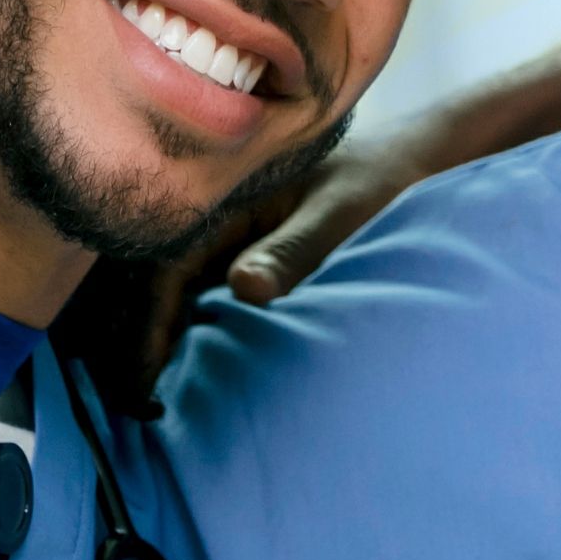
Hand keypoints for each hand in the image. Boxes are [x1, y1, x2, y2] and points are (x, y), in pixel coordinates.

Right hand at [62, 110, 446, 418]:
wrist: (421, 156)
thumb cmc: (385, 178)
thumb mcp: (342, 214)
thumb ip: (294, 249)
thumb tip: (245, 289)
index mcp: (231, 194)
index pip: (168, 262)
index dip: (149, 322)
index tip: (144, 377)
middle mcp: (221, 213)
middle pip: (161, 279)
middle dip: (143, 337)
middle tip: (139, 403)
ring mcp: (235, 232)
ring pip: (180, 289)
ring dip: (164, 336)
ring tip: (154, 397)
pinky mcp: (251, 248)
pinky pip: (206, 290)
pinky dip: (192, 328)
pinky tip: (191, 368)